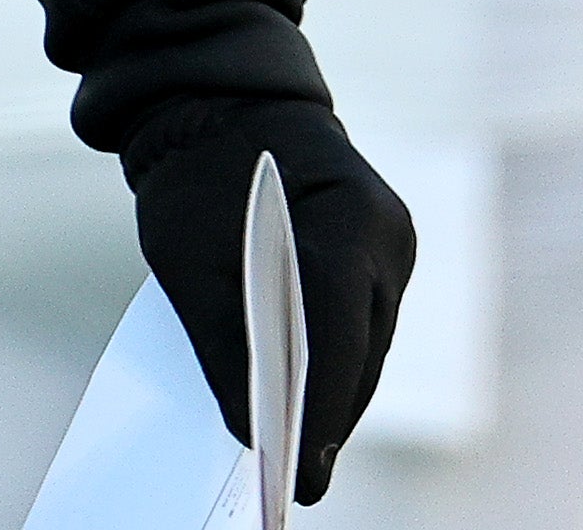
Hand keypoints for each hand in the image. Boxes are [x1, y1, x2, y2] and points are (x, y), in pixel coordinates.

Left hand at [122, 95, 414, 505]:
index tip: (298, 473)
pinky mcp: (382, 254)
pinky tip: (309, 404)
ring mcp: (393, 244)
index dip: (318, 410)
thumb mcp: (188, 257)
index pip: (339, 333)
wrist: (216, 102)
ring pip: (368, 345)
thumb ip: (223, 342)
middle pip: (361, 350)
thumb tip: (249, 429)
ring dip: (335, 396)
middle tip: (295, 481)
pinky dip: (335, 364)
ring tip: (301, 457)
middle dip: (327, 416)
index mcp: (348, 217)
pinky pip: (363, 325)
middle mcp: (388, 234)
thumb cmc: (197, 171)